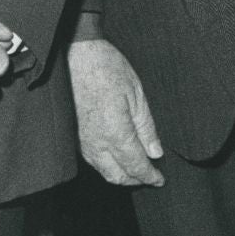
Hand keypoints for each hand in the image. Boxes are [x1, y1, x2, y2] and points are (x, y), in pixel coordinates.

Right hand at [69, 38, 163, 185]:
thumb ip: (146, 127)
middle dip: (136, 180)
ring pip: (103, 171)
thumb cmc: (107, 68)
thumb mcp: (136, 94)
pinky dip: (107, 166)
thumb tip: (155, 152)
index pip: (135, 166)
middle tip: (151, 177)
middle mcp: (96, 143)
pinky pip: (93, 161)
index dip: (149, 176)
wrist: (76, 55)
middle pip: (118, 175)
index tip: (160, 180)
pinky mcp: (75, 137)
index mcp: (115, 133)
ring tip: (136, 169)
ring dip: (121, 175)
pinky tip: (117, 158)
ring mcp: (82, 141)